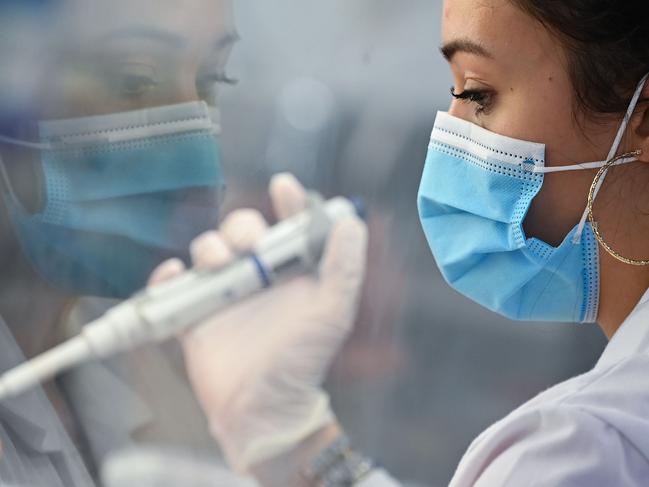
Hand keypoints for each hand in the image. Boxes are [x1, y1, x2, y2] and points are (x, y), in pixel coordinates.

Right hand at [148, 173, 367, 473]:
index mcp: (292, 271)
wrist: (262, 406)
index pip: (289, 223)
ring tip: (218, 264)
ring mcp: (224, 292)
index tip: (284, 187)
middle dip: (241, 226)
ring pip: (208, 248)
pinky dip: (168, 275)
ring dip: (209, 246)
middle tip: (248, 246)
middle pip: (242, 228)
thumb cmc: (302, 360)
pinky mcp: (194, 312)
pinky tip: (176, 275)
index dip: (288, 201)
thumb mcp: (333, 311)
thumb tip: (351, 221)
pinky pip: (172, 283)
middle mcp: (258, 275)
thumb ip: (345, 266)